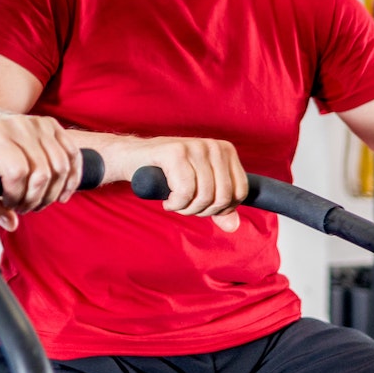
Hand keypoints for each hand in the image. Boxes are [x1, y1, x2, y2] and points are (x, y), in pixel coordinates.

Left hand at [0, 108, 81, 230]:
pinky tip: (62, 194)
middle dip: (35, 199)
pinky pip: (72, 154)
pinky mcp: (51, 125)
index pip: (16, 173)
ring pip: (60, 166)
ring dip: (53, 193)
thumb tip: (12, 223)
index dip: (16, 196)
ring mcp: (38, 123)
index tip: (8, 203)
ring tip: (38, 202)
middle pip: (42, 173)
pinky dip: (72, 178)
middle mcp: (18, 125)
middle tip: (24, 207)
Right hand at [127, 135, 248, 232]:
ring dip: (186, 209)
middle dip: (202, 211)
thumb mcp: (199, 190)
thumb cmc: (168, 173)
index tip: (203, 207)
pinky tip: (168, 200)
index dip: (223, 208)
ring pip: (204, 196)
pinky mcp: (175, 152)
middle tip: (185, 207)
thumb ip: (218, 207)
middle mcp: (213, 146)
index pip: (240, 191)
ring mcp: (195, 146)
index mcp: (226, 151)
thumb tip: (233, 226)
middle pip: (222, 196)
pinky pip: (185, 191)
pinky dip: (175, 204)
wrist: (132, 158)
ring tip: (176, 203)